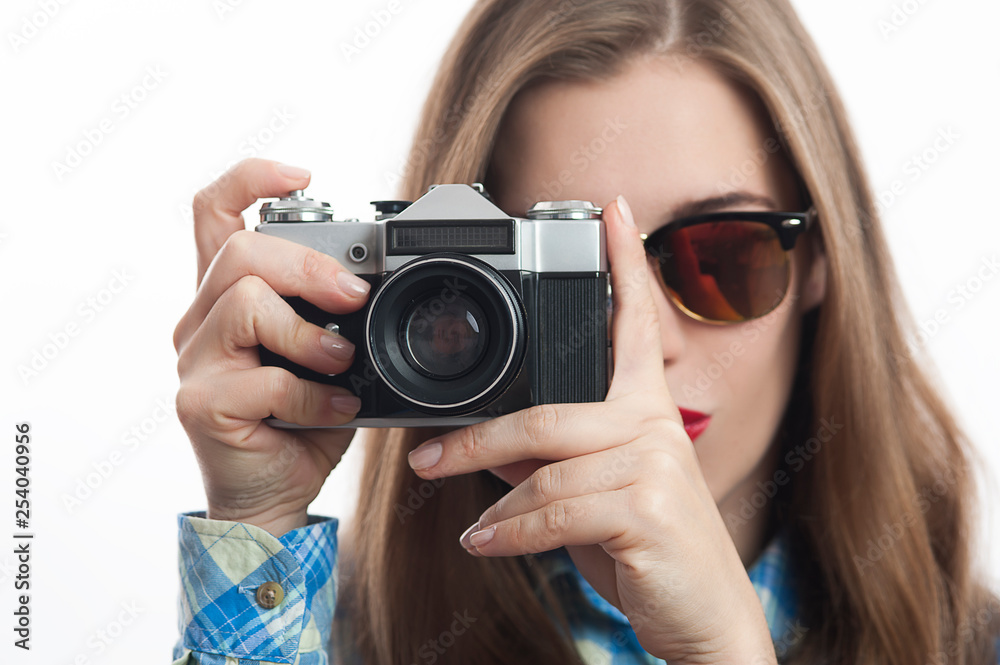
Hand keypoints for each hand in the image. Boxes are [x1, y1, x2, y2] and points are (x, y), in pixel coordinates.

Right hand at [173, 158, 370, 536]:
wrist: (274, 496)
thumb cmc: (303, 421)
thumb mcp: (326, 355)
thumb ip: (333, 315)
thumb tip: (374, 280)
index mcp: (228, 297)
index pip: (212, 213)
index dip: (250, 178)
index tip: (301, 175)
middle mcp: (201, 321)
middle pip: (239, 252)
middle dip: (309, 265)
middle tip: (354, 295)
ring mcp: (195, 362)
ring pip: (245, 302)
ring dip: (310, 332)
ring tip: (341, 360)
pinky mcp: (201, 404)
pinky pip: (267, 379)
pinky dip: (316, 395)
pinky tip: (338, 409)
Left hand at [405, 196, 775, 662]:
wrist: (704, 616)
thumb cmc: (649, 548)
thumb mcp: (593, 495)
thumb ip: (549, 459)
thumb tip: (488, 442)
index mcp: (647, 409)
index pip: (635, 322)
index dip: (623, 262)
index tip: (611, 210)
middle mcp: (656, 424)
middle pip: (549, 412)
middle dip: (478, 439)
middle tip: (428, 457)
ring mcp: (655, 464)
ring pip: (546, 467)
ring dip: (492, 500)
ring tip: (468, 523)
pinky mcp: (648, 508)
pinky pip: (555, 511)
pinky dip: (510, 532)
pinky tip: (487, 542)